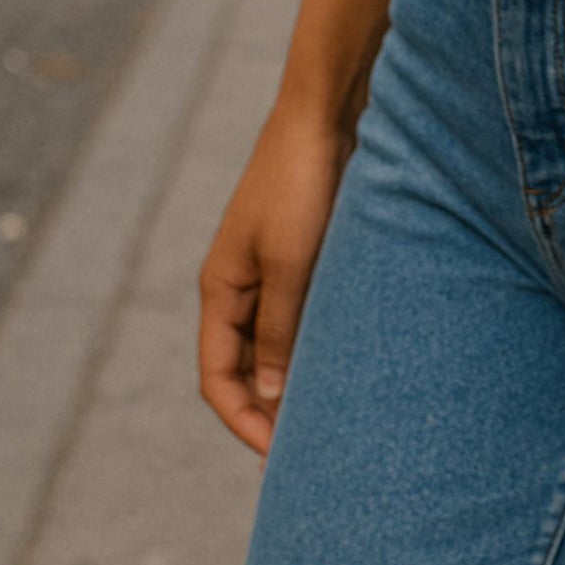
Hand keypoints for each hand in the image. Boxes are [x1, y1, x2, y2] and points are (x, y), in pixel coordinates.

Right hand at [198, 103, 351, 457]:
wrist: (326, 110)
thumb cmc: (302, 180)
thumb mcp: (290, 261)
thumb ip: (277, 329)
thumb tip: (268, 395)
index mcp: (222, 287)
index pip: (217, 377)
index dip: (243, 421)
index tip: (279, 454)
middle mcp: (241, 282)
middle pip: (243, 366)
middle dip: (268, 408)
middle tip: (310, 446)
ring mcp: (273, 265)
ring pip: (275, 340)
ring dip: (294, 374)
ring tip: (332, 409)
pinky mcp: (304, 249)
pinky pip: (301, 311)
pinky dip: (314, 340)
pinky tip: (347, 356)